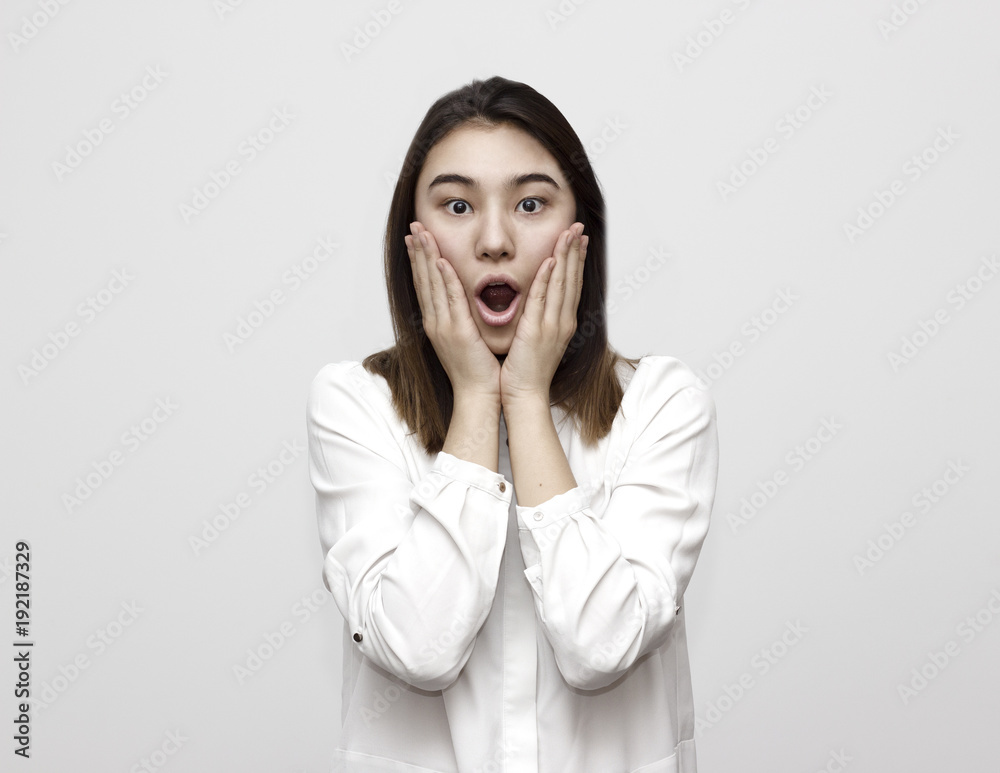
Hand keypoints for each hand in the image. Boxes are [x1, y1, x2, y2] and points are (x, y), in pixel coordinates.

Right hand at [406, 221, 500, 399]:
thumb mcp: (465, 339)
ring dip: (426, 257)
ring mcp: (443, 326)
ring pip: (432, 284)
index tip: (415, 239)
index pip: (425, 285)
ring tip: (420, 234)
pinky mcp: (457, 332)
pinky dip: (444, 279)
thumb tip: (463, 303)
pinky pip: (450, 299)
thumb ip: (462, 318)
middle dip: (417, 251)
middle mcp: (435, 322)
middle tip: (413, 227)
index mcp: (437, 323)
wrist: (478, 395)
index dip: (419, 260)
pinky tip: (439, 261)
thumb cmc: (477, 370)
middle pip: (423, 280)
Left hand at [500, 222, 587, 405]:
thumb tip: (539, 305)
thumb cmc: (527, 372)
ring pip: (561, 284)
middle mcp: (562, 322)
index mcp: (562, 323)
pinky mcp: (537, 331)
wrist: (525, 396)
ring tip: (569, 234)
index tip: (579, 240)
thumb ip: (540, 320)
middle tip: (579, 227)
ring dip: (565, 256)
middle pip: (571, 279)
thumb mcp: (538, 341)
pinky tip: (550, 260)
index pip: (571, 285)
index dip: (576, 261)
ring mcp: (552, 326)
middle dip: (575, 251)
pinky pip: (542, 299)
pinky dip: (547, 278)